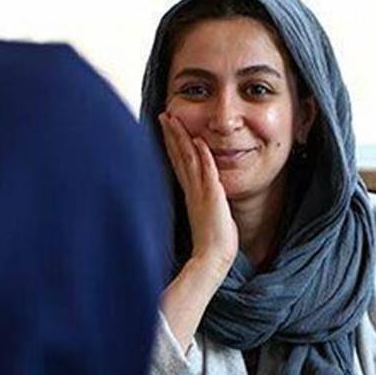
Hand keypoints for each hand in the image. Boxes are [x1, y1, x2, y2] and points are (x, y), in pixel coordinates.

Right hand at [158, 112, 236, 281]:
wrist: (212, 259)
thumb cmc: (211, 243)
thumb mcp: (204, 217)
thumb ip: (200, 203)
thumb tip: (199, 198)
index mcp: (189, 192)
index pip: (178, 162)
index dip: (171, 144)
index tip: (166, 127)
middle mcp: (191, 189)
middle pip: (178, 155)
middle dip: (171, 134)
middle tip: (164, 115)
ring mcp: (200, 192)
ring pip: (188, 158)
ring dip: (181, 138)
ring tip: (174, 120)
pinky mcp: (212, 196)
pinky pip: (207, 172)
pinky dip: (202, 156)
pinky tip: (198, 141)